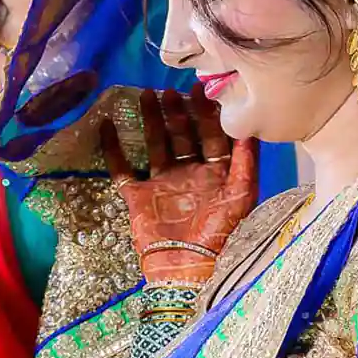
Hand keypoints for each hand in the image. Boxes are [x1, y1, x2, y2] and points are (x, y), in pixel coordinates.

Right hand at [101, 86, 257, 284]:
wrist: (184, 268)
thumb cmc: (219, 234)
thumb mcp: (241, 196)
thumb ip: (247, 161)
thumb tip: (250, 125)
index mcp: (215, 174)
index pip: (212, 136)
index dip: (207, 113)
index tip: (201, 89)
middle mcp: (189, 174)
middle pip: (183, 135)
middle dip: (178, 112)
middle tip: (171, 89)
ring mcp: (162, 184)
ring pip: (156, 144)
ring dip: (151, 120)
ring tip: (145, 95)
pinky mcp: (137, 195)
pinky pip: (122, 168)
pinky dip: (113, 148)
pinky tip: (107, 125)